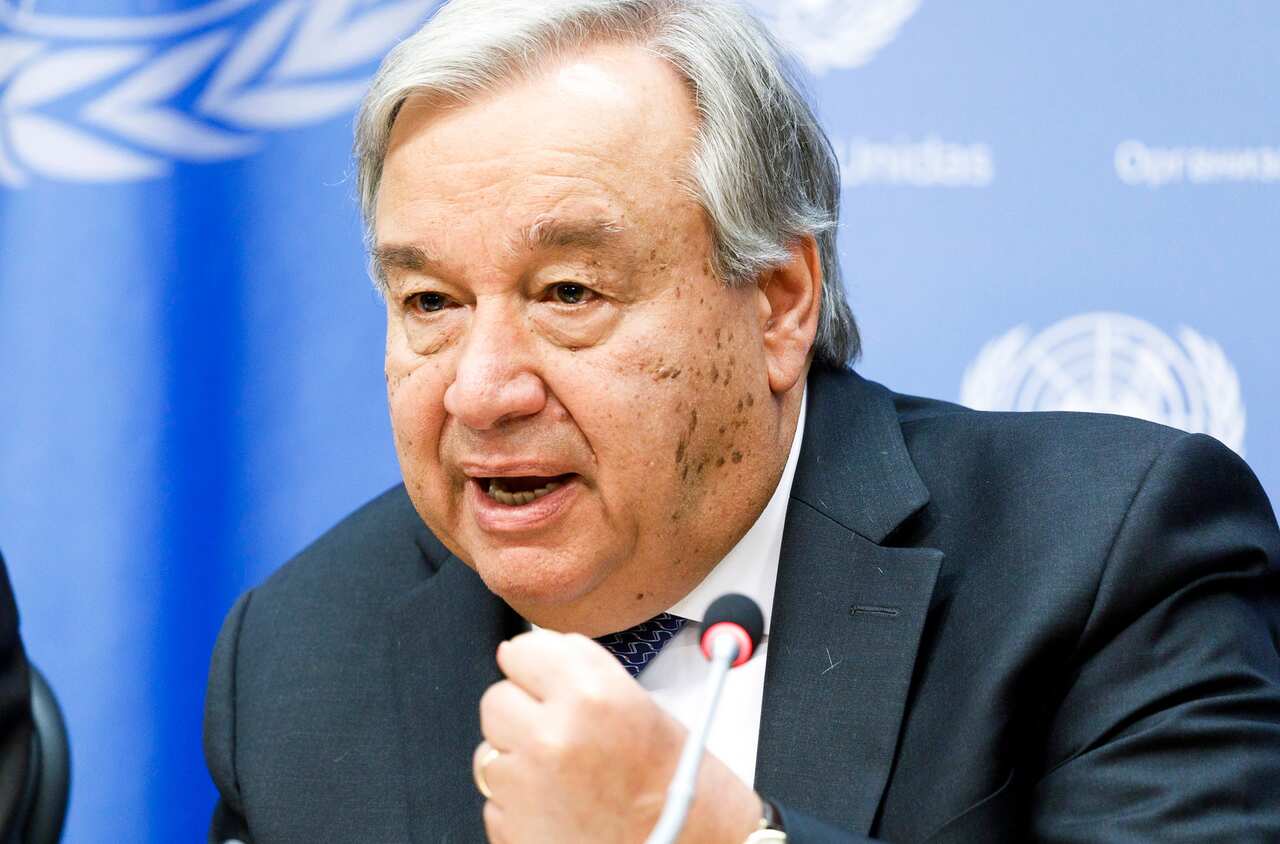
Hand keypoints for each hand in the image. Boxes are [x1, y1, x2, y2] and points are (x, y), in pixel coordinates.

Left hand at [475, 629, 762, 842]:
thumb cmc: (683, 794)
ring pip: (490, 748)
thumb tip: (540, 661)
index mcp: (594, 696)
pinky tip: (559, 805)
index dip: (536, 663)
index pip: (527, 649)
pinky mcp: (511, 826)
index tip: (541, 672)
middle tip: (555, 727)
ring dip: (517, 756)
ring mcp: (526, 785)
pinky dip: (518, 800)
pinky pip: (496, 796)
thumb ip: (587, 679)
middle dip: (522, 710)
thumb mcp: (648, 711)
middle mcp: (554, 735)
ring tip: (565, 774)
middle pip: (498, 697)